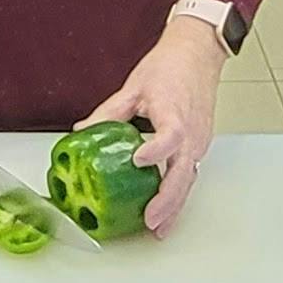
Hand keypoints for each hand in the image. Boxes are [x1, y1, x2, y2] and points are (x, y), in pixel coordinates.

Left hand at [79, 15, 227, 235]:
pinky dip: (179, 194)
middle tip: (150, 220)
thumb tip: (83, 132)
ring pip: (189, 178)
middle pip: (184, 170)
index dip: (157, 150)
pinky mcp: (199, 144)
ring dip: (175, 205)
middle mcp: (191, 130)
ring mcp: (199, 139)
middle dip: (167, 199)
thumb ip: (108, 112)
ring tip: (158, 228)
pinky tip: (166, 211)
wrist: (197, 54)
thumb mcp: (133, 86)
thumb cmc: (171, 66)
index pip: (171, 134)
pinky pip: (190, 173)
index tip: (139, 160)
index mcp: (174, 110)